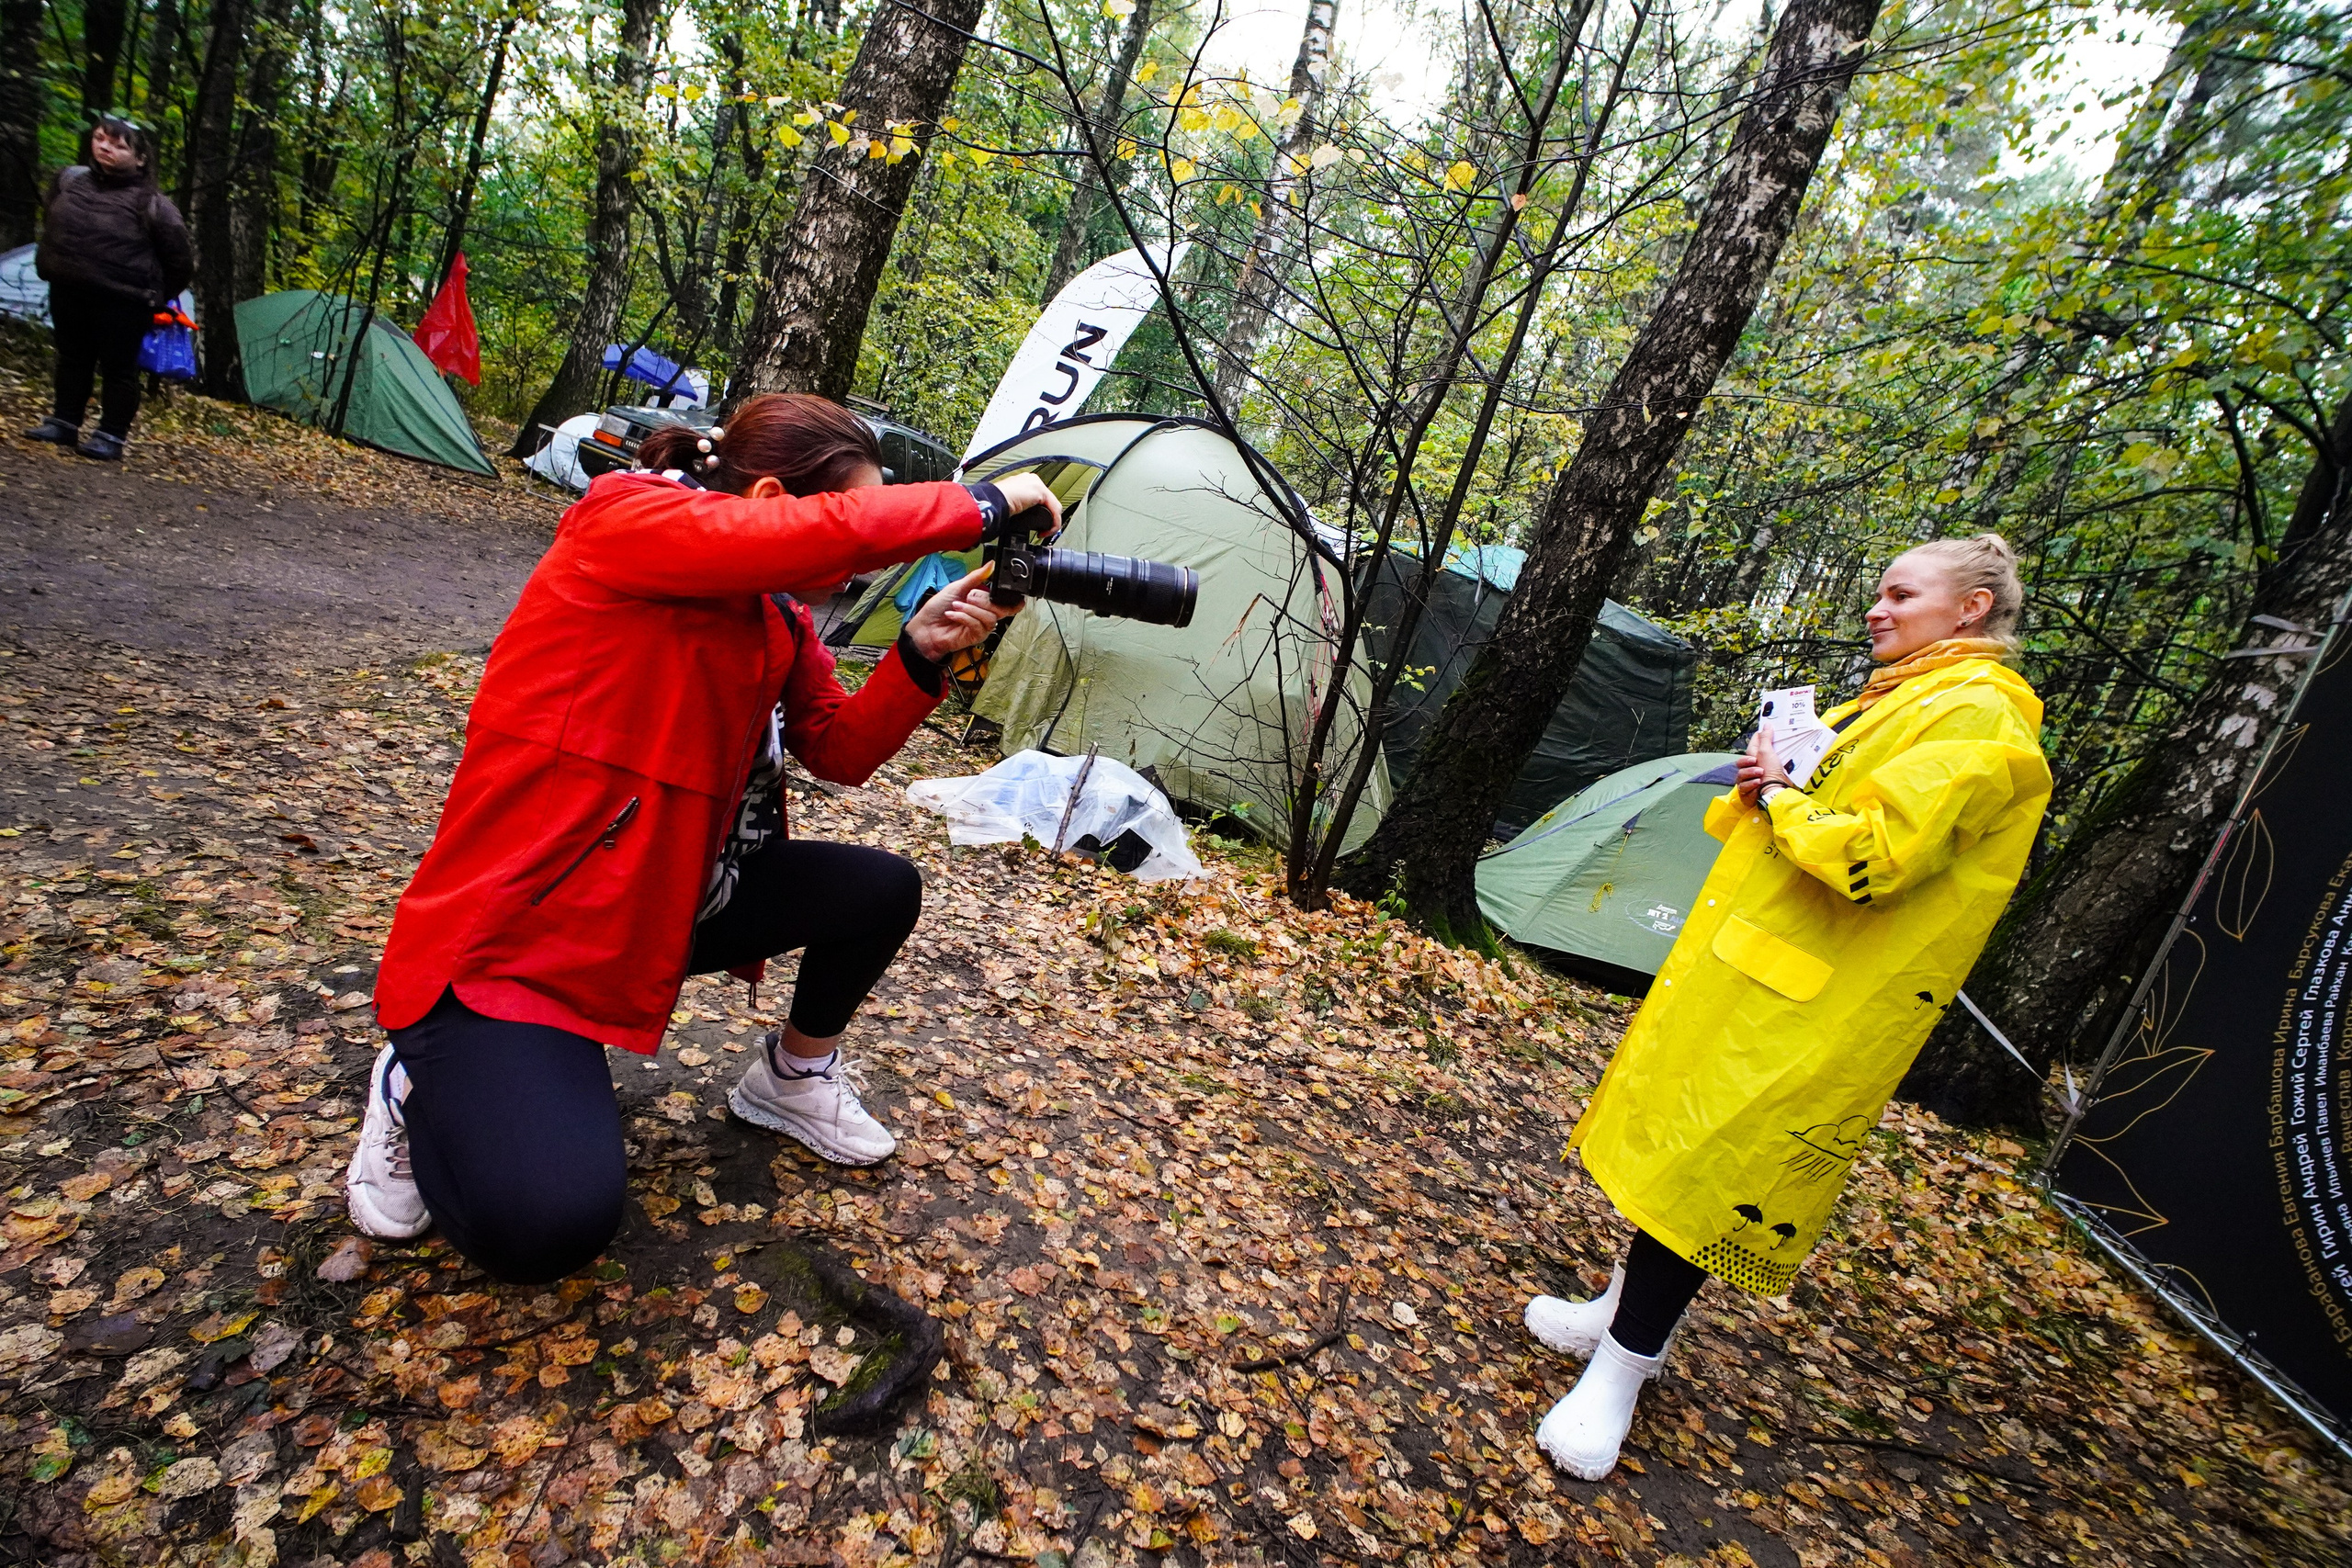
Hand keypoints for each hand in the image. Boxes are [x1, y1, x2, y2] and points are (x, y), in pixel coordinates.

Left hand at [904, 564, 1018, 661]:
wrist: (926, 626)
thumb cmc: (938, 607)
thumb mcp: (957, 586)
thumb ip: (976, 577)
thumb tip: (991, 564)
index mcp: (984, 601)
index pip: (1006, 602)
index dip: (1010, 599)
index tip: (1004, 593)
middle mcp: (985, 614)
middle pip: (1001, 609)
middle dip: (984, 601)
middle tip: (968, 597)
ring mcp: (981, 626)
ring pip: (990, 618)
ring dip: (971, 610)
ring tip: (956, 606)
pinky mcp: (976, 637)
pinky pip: (978, 626)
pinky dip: (964, 618)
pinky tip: (953, 615)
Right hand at [991, 472, 1062, 535]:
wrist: (993, 501)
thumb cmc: (995, 504)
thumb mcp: (1009, 504)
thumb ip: (1018, 507)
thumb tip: (1020, 517)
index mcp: (1024, 482)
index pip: (1040, 498)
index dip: (1042, 513)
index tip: (1037, 526)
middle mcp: (1032, 480)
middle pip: (1049, 502)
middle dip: (1049, 518)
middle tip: (1042, 530)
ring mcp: (1037, 484)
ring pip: (1054, 506)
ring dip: (1052, 522)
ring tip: (1044, 532)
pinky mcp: (1040, 491)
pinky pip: (1054, 510)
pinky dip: (1053, 523)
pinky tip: (1046, 531)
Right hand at [1735, 729, 1795, 807]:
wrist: (1774, 792)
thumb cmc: (1773, 772)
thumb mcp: (1769, 752)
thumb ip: (1766, 738)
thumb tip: (1767, 723)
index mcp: (1757, 759)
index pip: (1751, 746)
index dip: (1753, 741)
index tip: (1759, 736)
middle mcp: (1752, 769)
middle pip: (1740, 762)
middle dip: (1747, 762)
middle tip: (1755, 762)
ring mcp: (1748, 781)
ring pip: (1740, 775)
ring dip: (1750, 774)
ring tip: (1760, 775)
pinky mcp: (1746, 792)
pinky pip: (1742, 787)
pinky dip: (1750, 785)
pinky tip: (1757, 784)